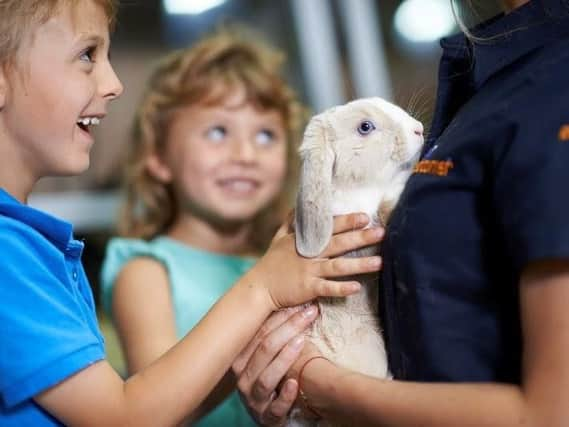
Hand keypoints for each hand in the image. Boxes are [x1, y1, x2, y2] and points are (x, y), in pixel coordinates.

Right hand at [233, 305, 318, 425]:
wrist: (271, 414)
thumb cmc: (273, 378)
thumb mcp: (269, 357)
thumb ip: (276, 335)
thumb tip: (295, 303)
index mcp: (241, 358)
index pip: (258, 333)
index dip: (280, 316)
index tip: (301, 303)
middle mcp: (243, 377)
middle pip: (264, 349)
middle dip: (288, 328)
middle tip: (309, 313)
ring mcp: (253, 399)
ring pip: (266, 376)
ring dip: (285, 357)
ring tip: (302, 341)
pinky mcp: (266, 417)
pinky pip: (275, 407)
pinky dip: (285, 395)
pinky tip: (295, 384)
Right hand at [249, 213, 383, 309]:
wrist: (258, 287)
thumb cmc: (271, 263)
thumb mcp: (278, 239)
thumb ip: (289, 223)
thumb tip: (297, 208)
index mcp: (304, 241)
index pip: (329, 228)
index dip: (347, 222)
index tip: (364, 217)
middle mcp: (309, 254)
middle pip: (339, 244)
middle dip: (360, 238)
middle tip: (381, 232)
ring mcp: (308, 271)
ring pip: (338, 267)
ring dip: (359, 264)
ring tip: (380, 262)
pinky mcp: (307, 288)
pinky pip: (327, 288)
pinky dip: (341, 288)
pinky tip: (356, 287)